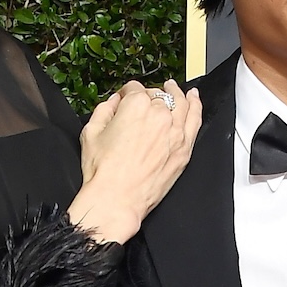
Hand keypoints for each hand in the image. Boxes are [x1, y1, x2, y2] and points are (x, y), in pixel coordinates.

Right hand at [69, 78, 201, 243]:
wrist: (117, 198)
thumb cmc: (103, 171)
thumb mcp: (91, 132)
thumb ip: (104, 109)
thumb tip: (113, 103)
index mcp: (136, 105)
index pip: (134, 89)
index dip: (126, 93)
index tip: (124, 99)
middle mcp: (159, 115)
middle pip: (157, 95)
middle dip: (148, 95)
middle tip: (144, 98)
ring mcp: (175, 132)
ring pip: (180, 103)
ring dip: (176, 92)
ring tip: (173, 87)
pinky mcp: (184, 148)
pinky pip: (195, 120)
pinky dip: (196, 106)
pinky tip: (193, 99)